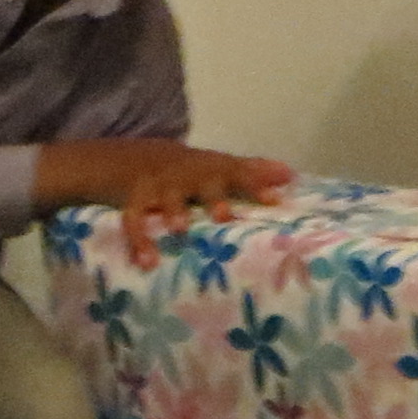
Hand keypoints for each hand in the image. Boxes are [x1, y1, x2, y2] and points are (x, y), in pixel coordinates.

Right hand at [41, 136, 296, 258]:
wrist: (127, 158)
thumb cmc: (185, 170)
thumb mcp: (215, 166)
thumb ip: (250, 171)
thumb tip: (290, 174)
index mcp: (209, 166)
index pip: (236, 170)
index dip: (255, 183)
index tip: (275, 200)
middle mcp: (186, 173)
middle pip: (202, 179)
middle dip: (214, 196)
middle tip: (225, 216)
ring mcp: (158, 184)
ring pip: (166, 195)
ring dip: (174, 210)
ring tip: (180, 229)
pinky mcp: (132, 199)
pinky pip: (132, 218)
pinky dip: (138, 239)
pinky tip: (147, 261)